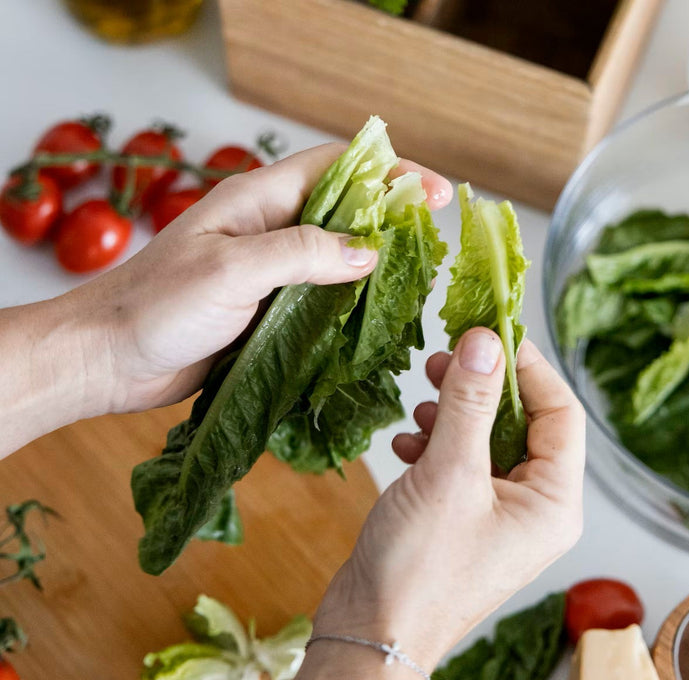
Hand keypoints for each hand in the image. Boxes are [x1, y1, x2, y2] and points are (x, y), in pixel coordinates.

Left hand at [87, 144, 451, 412]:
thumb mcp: (232, 270)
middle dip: (391, 220)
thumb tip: (369, 252)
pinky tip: (375, 322)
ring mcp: (269, 273)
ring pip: (337, 259)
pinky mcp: (268, 311)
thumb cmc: (157, 306)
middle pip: (344, 211)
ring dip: (375, 267)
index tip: (432, 192)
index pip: (336, 167)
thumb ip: (302, 253)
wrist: (110, 358)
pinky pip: (321, 300)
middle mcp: (267, 230)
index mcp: (257, 200)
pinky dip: (352, 306)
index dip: (390, 171)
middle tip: (433, 243)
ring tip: (416, 283)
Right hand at [315, 328, 585, 670]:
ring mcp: (499, 518)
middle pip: (524, 425)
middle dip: (483, 389)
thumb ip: (470, 402)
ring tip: (421, 401)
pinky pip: (461, 468)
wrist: (372, 637)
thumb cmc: (420, 569)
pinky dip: (436, 448)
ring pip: (487, 443)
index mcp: (555, 504)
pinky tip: (407, 444)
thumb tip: (486, 340)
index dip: (529, 368)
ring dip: (455, 416)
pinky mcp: (463, 522)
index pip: (562, 414)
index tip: (491, 332)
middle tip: (444, 358)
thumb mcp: (449, 474)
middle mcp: (536, 511)